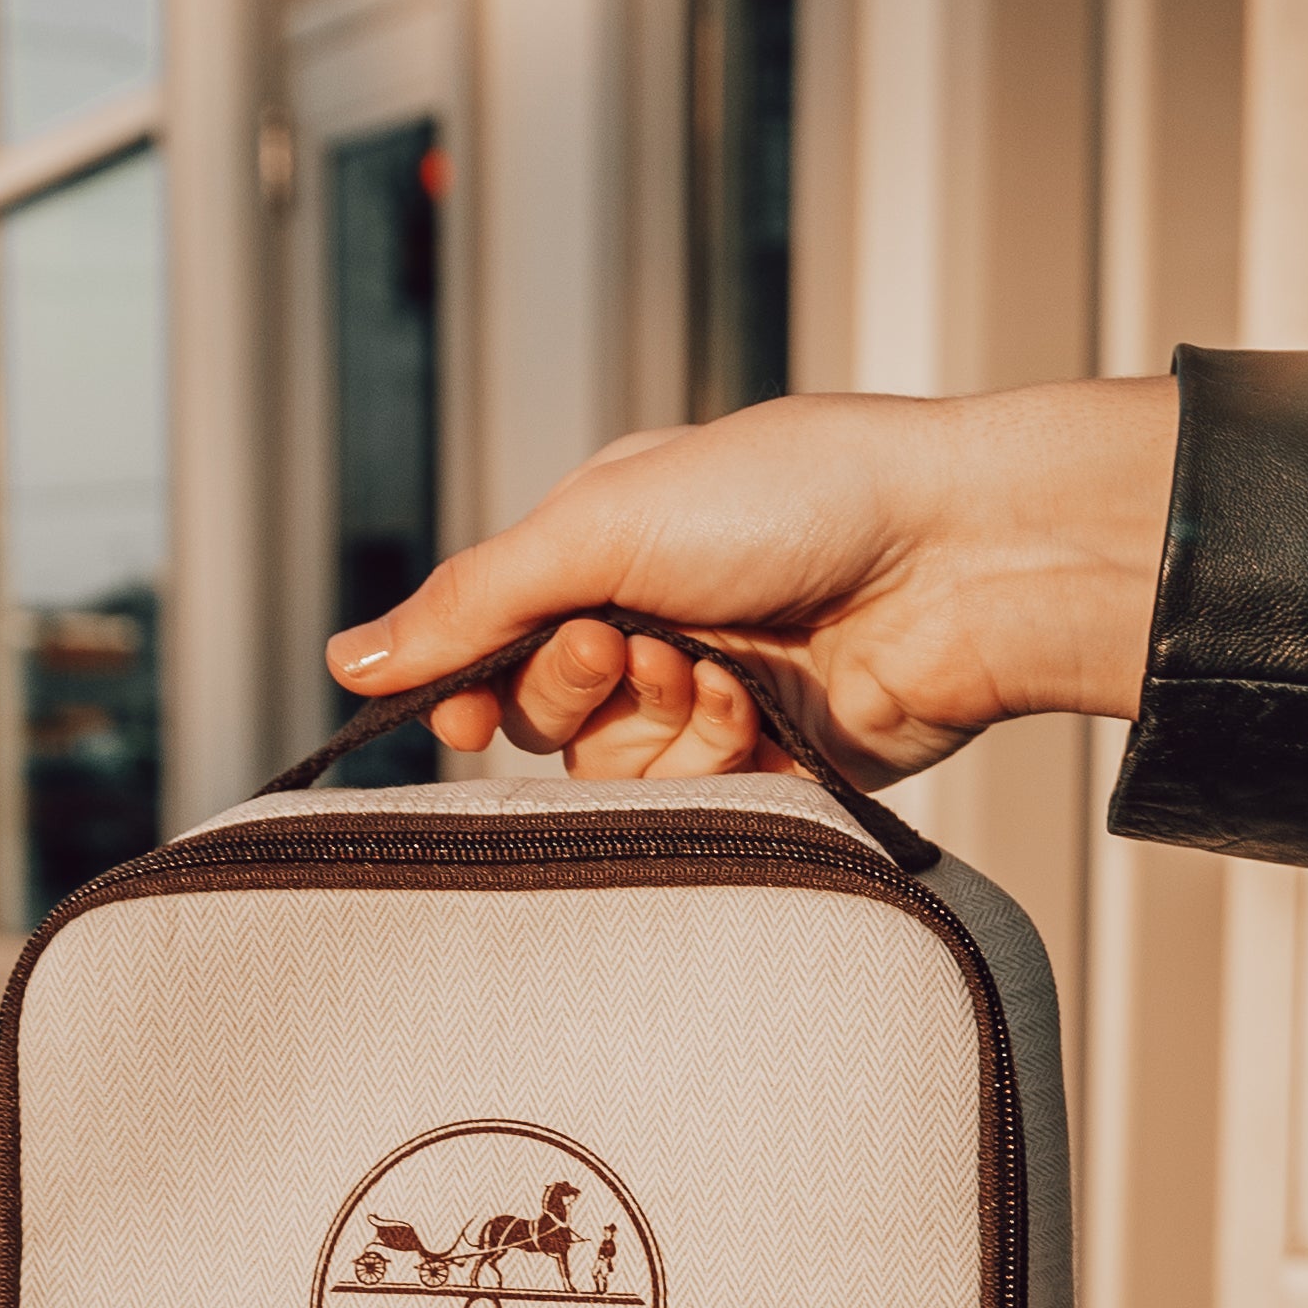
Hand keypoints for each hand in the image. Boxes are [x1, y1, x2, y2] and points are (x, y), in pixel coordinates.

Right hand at [322, 380, 1181, 783]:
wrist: (959, 557)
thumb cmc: (799, 499)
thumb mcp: (605, 524)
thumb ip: (473, 602)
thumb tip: (348, 662)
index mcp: (602, 547)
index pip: (487, 644)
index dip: (471, 686)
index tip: (468, 712)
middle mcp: (648, 624)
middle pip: (540, 721)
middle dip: (578, 691)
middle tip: (635, 647)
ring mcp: (709, 700)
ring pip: (613, 775)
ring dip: (658, 729)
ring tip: (722, 675)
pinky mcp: (772, 767)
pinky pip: (693, 808)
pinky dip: (720, 764)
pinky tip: (767, 714)